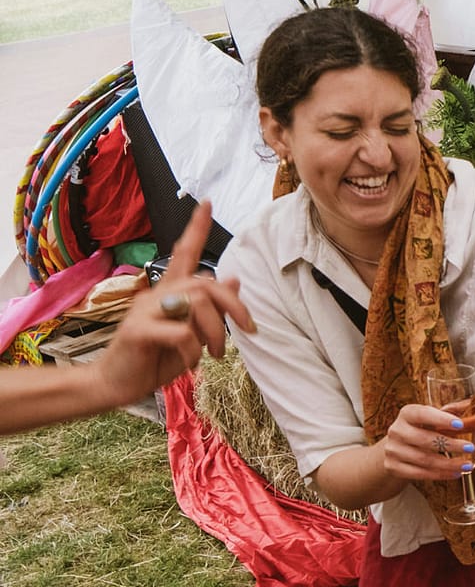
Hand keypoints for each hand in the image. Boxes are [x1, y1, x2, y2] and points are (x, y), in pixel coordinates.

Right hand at [89, 201, 255, 406]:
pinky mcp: (137, 331)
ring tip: (213, 354)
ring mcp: (143, 311)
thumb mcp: (191, 334)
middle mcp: (155, 294)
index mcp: (169, 293)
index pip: (184, 252)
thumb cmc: (156, 358)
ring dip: (214, 332)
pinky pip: (180, 332)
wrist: (116, 384)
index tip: (207, 202)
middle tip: (246, 331)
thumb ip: (210, 309)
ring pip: (195, 303)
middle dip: (233, 307)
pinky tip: (189, 362)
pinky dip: (193, 350)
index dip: (196, 228)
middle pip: (204, 283)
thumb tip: (232, 279)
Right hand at [377, 402, 474, 482]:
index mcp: (408, 413)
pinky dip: (439, 475)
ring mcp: (393, 450)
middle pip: (425, 439)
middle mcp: (397, 430)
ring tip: (467, 465)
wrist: (395, 448)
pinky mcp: (394, 467)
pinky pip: (419, 473)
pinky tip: (455, 473)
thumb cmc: (422, 430)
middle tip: (470, 448)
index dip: (441, 418)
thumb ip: (462, 418)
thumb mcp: (437, 421)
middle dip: (450, 445)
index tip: (460, 425)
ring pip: (424, 459)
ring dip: (448, 464)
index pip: (423, 414)